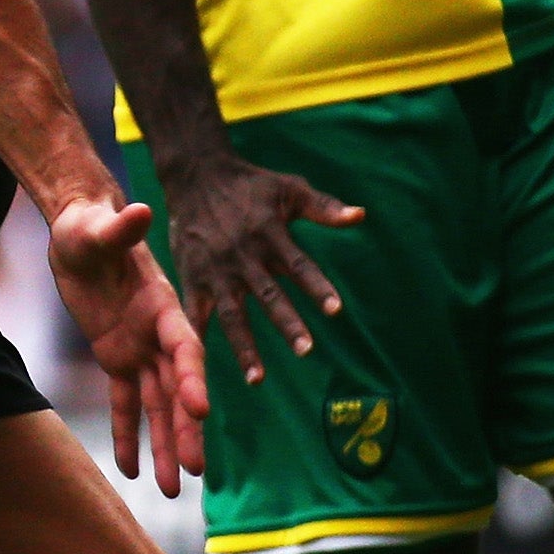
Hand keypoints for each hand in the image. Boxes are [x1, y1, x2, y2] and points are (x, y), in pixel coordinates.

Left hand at [49, 197, 211, 495]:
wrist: (79, 230)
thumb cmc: (89, 226)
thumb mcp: (97, 229)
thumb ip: (120, 228)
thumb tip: (140, 210)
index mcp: (162, 306)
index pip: (184, 348)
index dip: (193, 378)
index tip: (200, 410)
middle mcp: (157, 333)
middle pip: (177, 388)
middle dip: (185, 428)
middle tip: (195, 471)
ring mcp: (138, 348)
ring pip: (157, 404)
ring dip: (165, 444)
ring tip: (174, 489)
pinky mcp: (115, 358)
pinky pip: (124, 402)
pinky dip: (128, 433)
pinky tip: (131, 469)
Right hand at [167, 157, 363, 384]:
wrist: (195, 174)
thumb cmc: (249, 184)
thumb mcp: (288, 189)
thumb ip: (324, 207)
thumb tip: (360, 216)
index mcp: (270, 235)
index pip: (299, 265)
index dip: (317, 286)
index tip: (336, 310)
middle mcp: (244, 257)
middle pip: (269, 295)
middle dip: (287, 323)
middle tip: (306, 350)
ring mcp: (216, 270)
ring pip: (233, 314)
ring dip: (245, 347)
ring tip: (258, 379)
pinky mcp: (192, 276)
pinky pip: (195, 312)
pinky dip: (197, 337)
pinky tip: (200, 366)